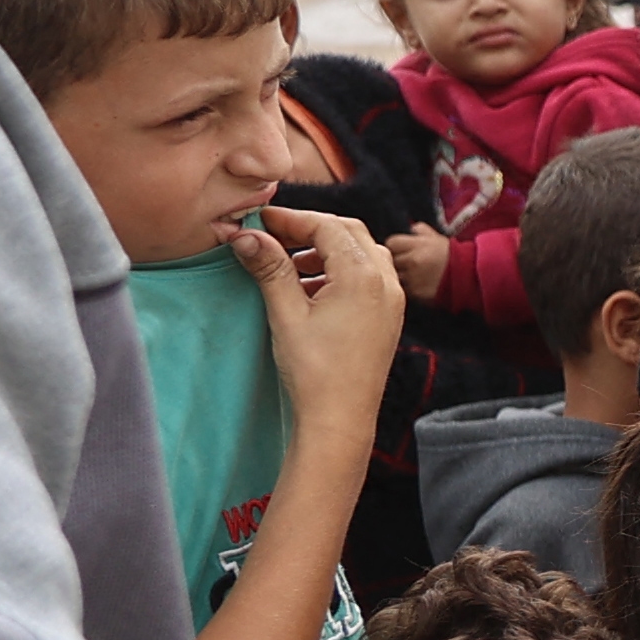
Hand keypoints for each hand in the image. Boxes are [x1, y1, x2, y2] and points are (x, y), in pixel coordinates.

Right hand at [232, 206, 404, 437]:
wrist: (341, 419)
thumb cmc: (314, 371)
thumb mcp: (286, 314)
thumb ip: (270, 269)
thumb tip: (246, 235)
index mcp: (363, 277)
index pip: (328, 227)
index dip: (292, 220)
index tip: (261, 221)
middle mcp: (386, 283)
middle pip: (349, 233)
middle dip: (311, 229)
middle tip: (274, 236)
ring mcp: (392, 301)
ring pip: (362, 253)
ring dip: (327, 250)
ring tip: (290, 264)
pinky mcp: (389, 317)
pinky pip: (369, 277)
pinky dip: (341, 271)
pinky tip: (311, 288)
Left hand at [384, 226, 452, 304]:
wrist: (469, 277)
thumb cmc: (453, 257)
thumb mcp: (438, 238)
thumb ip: (422, 231)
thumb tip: (411, 227)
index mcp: (416, 244)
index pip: (391, 243)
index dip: (395, 247)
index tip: (400, 251)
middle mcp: (412, 260)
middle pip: (391, 260)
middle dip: (397, 262)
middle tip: (406, 264)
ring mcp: (412, 278)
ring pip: (395, 276)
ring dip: (401, 276)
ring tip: (413, 276)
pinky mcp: (416, 293)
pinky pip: (404, 290)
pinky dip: (408, 288)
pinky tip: (418, 286)